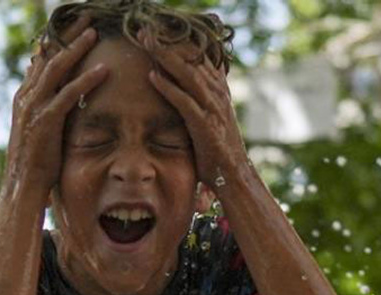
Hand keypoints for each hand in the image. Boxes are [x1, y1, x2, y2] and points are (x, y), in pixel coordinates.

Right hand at [6, 17, 108, 195]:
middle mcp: (27, 96)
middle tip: (87, 15)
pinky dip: (86, 80)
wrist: (23, 186)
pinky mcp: (46, 122)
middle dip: (67, 33)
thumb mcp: (41, 129)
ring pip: (56, 68)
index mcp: (25, 96)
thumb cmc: (37, 162)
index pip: (42, 58)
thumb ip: (48, 108)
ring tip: (95, 32)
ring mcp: (35, 108)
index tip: (74, 23)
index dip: (58, 39)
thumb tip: (58, 91)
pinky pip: (68, 95)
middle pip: (48, 55)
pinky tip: (103, 70)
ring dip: (77, 48)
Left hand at [143, 32, 247, 187]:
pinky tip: (152, 76)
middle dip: (167, 44)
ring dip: (164, 57)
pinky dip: (168, 88)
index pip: (200, 58)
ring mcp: (213, 109)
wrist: (235, 176)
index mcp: (219, 92)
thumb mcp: (213, 120)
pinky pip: (184, 101)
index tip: (157, 31)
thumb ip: (202, 102)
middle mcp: (218, 96)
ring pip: (188, 75)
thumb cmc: (219, 151)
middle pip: (192, 60)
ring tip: (145, 43)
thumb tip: (185, 88)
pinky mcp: (205, 125)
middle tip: (144, 31)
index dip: (179, 43)